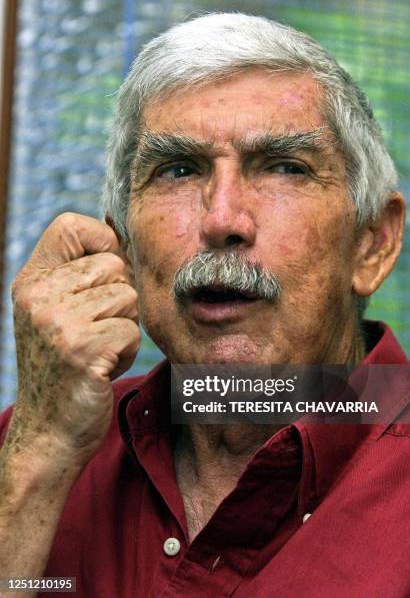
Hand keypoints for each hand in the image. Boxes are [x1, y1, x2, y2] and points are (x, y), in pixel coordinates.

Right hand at [8, 212, 140, 463]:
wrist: (48, 431)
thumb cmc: (65, 367)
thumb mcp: (57, 312)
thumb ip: (80, 274)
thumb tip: (119, 229)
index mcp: (31, 281)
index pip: (71, 226)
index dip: (101, 243)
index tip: (104, 278)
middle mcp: (37, 296)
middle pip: (114, 265)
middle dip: (119, 299)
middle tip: (95, 330)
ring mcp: (56, 323)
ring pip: (128, 297)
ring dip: (124, 327)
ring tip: (98, 349)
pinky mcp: (81, 349)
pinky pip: (132, 330)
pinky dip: (126, 352)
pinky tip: (102, 368)